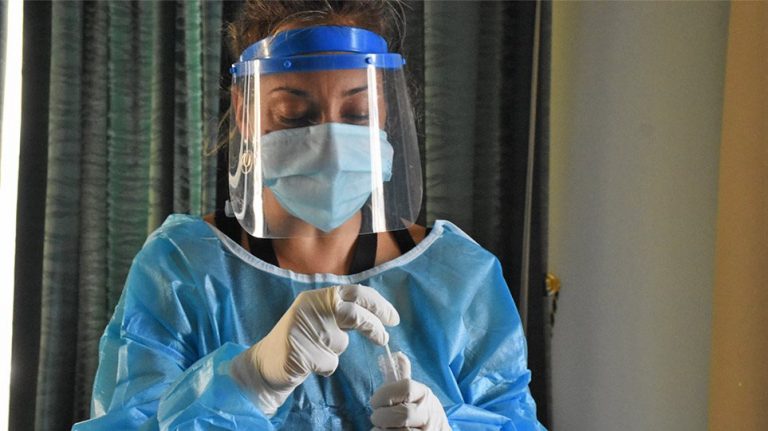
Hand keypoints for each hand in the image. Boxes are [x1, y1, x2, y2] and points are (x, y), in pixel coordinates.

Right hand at [231, 284, 398, 415]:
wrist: (264, 364)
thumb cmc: (300, 341)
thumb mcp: (321, 318)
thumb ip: (342, 312)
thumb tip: (378, 315)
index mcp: (317, 296)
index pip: (355, 292)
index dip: (378, 304)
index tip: (393, 319)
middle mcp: (310, 307)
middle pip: (353, 312)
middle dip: (372, 325)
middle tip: (384, 338)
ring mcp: (303, 328)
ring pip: (340, 342)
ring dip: (334, 350)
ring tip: (316, 351)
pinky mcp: (299, 350)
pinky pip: (328, 362)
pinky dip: (324, 366)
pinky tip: (308, 363)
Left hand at [370, 352, 450, 429]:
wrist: (438, 430)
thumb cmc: (420, 411)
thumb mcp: (415, 392)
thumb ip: (402, 375)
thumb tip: (397, 354)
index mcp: (424, 393)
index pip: (405, 387)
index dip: (385, 394)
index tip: (375, 401)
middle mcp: (429, 413)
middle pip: (402, 414)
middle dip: (382, 417)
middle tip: (377, 417)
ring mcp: (427, 430)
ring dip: (383, 430)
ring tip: (383, 427)